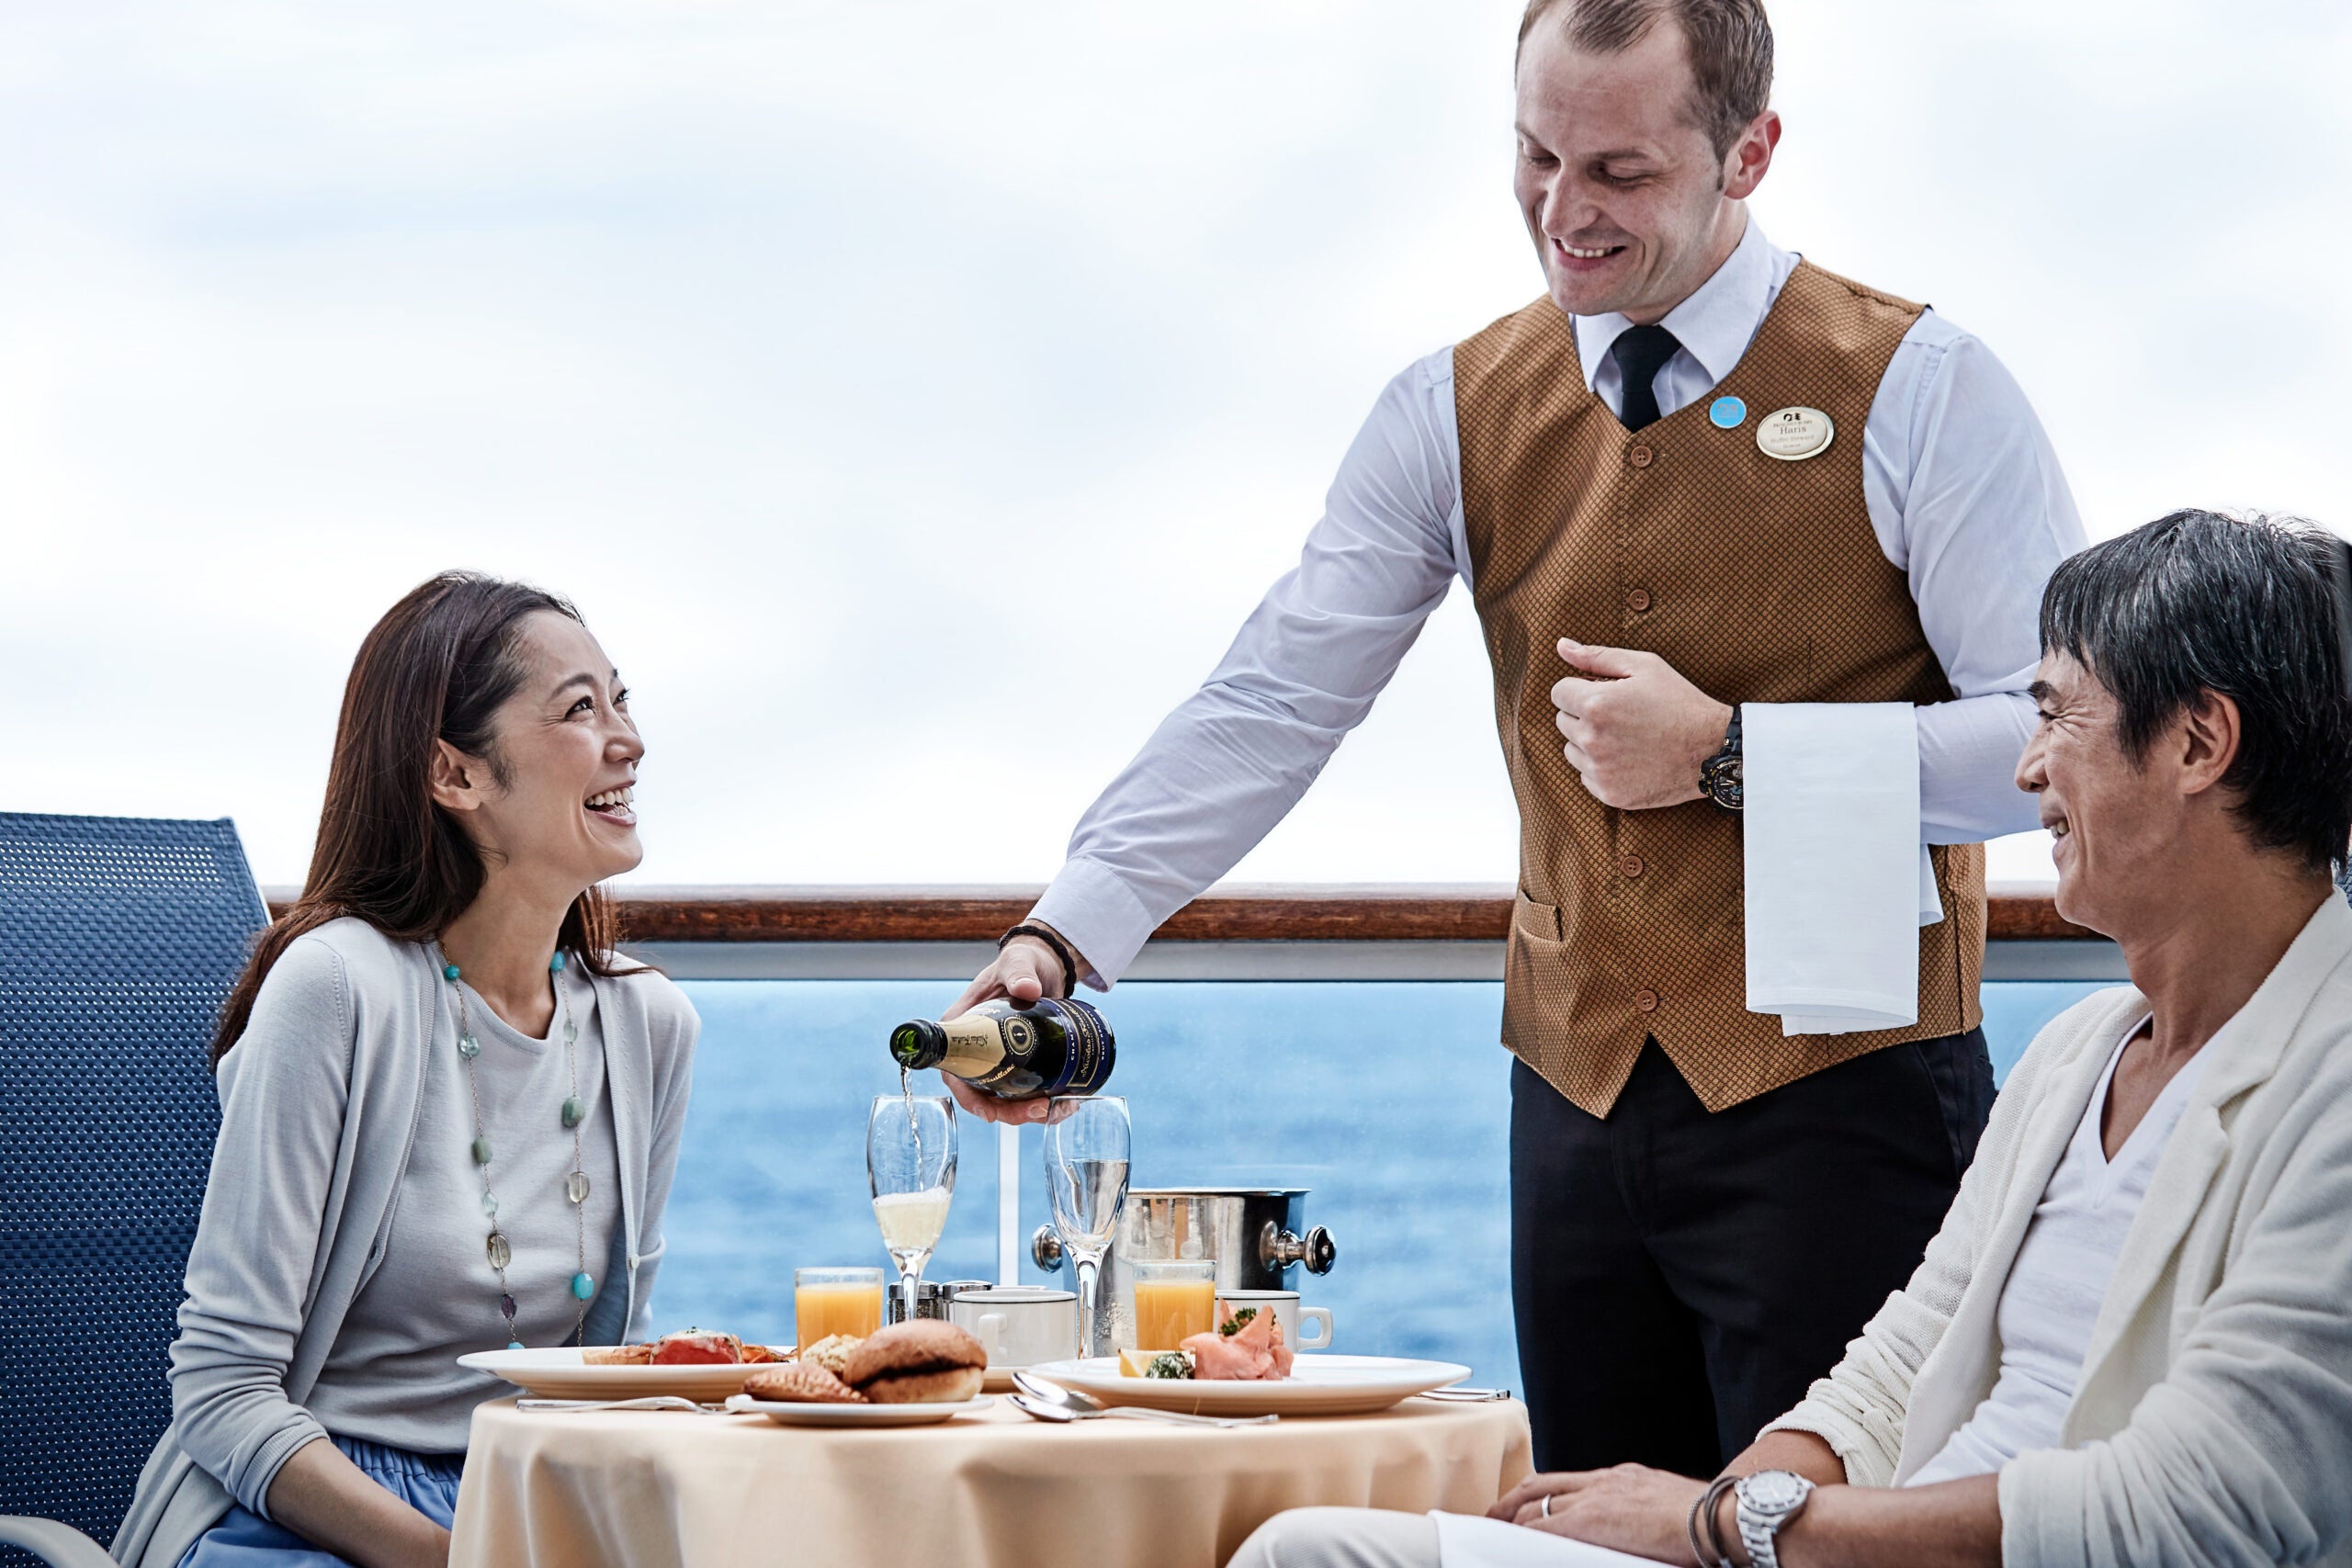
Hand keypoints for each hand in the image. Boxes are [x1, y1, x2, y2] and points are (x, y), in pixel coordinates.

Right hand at [939, 932, 1081, 1124]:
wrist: (1045, 966)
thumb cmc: (1023, 961)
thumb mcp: (1018, 963)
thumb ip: (1020, 972)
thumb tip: (1027, 988)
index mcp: (962, 1026)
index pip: (953, 1070)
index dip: (967, 1096)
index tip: (989, 1113)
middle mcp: (976, 1048)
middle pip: (981, 1093)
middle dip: (1008, 1111)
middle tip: (1039, 1110)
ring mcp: (997, 1058)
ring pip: (1004, 1098)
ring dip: (1027, 1112)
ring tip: (1058, 1107)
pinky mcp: (1019, 1062)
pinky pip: (1023, 1091)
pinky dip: (1041, 1104)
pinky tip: (1063, 1103)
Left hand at [1491, 1464, 1715, 1564]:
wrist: (1720, 1517)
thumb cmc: (1709, 1522)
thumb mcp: (1668, 1511)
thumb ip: (1644, 1519)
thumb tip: (1639, 1536)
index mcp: (1623, 1478)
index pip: (1571, 1482)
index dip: (1544, 1493)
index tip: (1529, 1505)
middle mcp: (1604, 1481)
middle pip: (1543, 1484)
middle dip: (1514, 1499)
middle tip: (1495, 1515)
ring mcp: (1596, 1497)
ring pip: (1537, 1503)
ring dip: (1512, 1517)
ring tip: (1494, 1530)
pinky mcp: (1590, 1520)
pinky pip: (1544, 1526)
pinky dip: (1524, 1535)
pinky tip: (1511, 1545)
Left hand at [1551, 639, 1733, 809]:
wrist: (1713, 749)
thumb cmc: (1680, 702)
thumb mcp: (1645, 667)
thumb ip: (1597, 656)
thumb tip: (1561, 646)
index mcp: (1595, 704)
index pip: (1559, 693)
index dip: (1580, 689)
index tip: (1604, 692)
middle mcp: (1591, 739)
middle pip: (1563, 721)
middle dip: (1584, 715)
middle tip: (1621, 715)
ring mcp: (1600, 770)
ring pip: (1572, 750)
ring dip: (1589, 742)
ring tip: (1626, 737)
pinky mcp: (1609, 794)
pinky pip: (1586, 776)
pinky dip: (1601, 768)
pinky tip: (1630, 759)